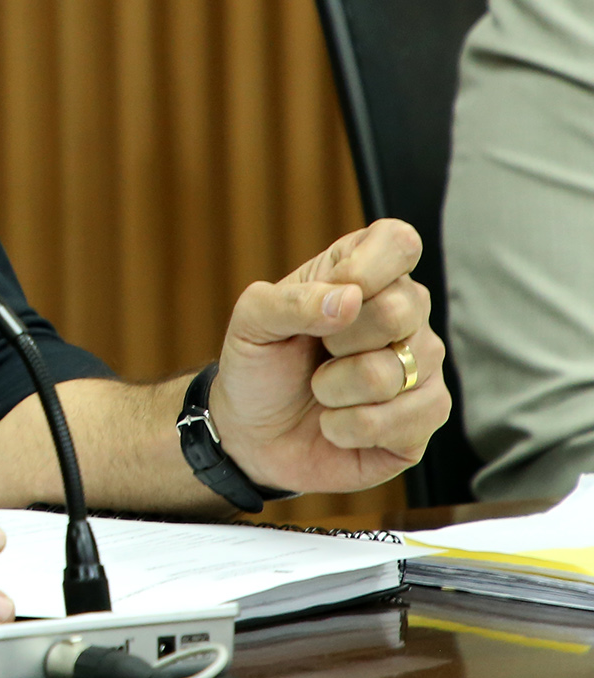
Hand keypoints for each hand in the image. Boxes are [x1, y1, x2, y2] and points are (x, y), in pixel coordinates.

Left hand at [209, 219, 450, 495]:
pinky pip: (404, 420)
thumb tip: (349, 297)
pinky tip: (337, 424)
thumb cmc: (259, 366)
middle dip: (337, 341)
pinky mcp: (426, 416)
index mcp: (362, 274)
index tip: (331, 291)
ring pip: (394, 371)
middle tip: (317, 352)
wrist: (253, 434)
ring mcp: (422, 365)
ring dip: (335, 390)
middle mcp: (404, 314)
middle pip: (400, 310)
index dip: (366, 268)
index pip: (398, 243)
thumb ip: (291, 300)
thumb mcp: (252, 323)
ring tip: (321, 390)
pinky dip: (350, 426)